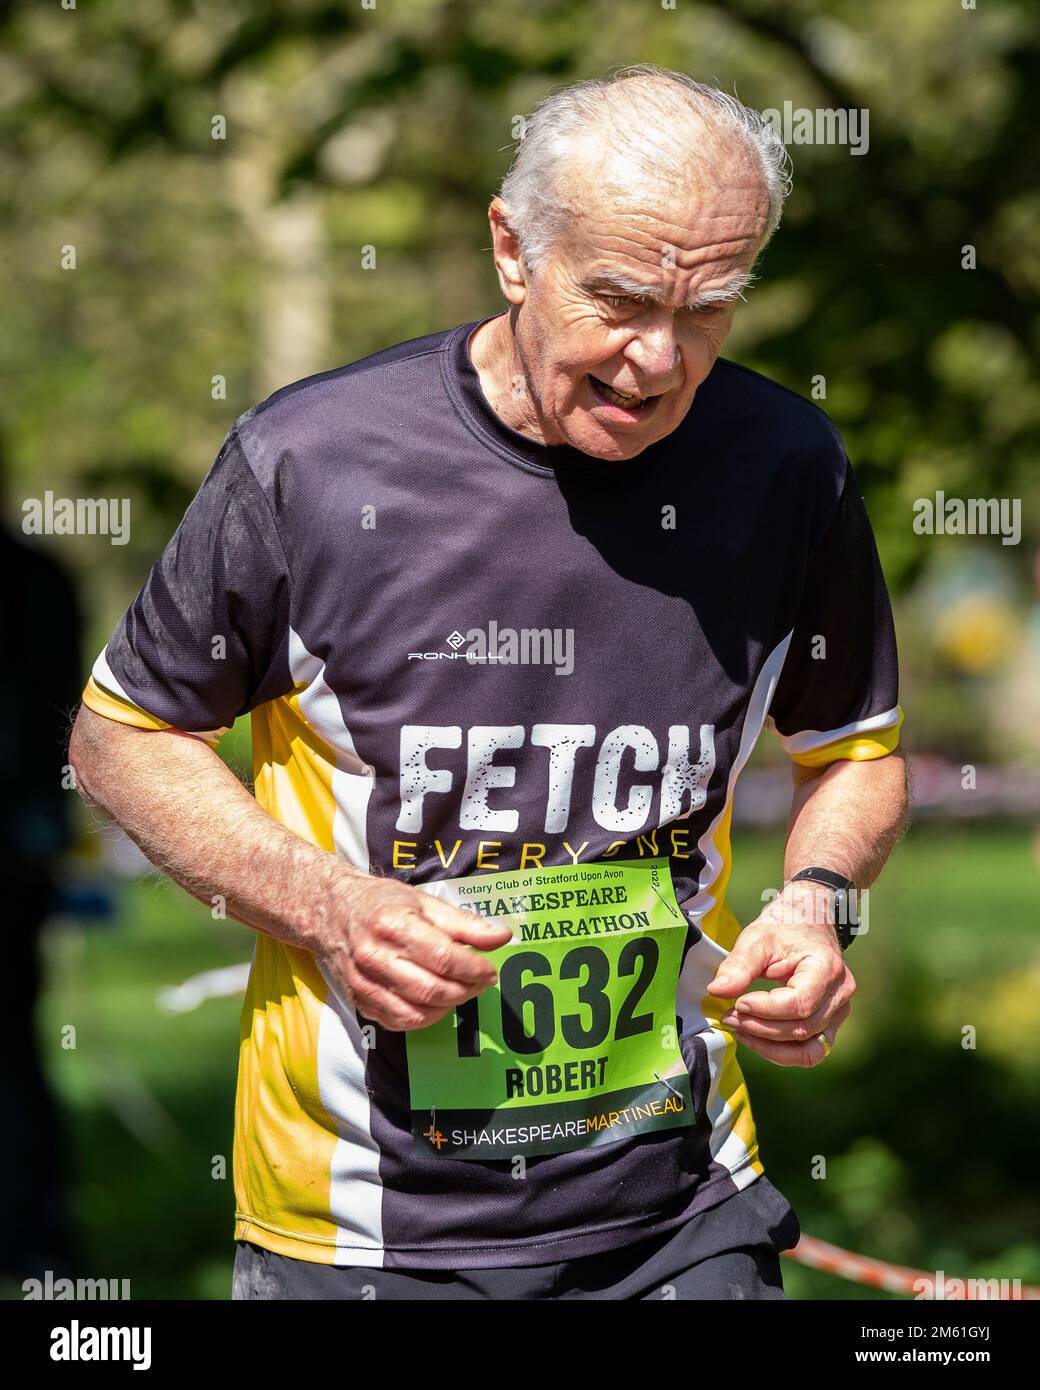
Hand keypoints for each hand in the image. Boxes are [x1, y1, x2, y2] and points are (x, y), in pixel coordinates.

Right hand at [319, 874, 513, 1031]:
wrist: (330, 911)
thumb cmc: (381, 903)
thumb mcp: (424, 901)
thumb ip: (464, 923)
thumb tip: (502, 937)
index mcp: (393, 924)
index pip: (443, 957)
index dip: (474, 969)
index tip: (490, 970)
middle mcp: (375, 956)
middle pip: (432, 989)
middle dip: (466, 990)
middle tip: (480, 982)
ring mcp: (364, 983)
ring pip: (417, 1013)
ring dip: (449, 1007)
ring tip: (461, 991)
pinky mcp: (359, 1001)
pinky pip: (399, 1022)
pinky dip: (425, 1017)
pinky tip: (436, 1002)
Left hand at [705, 881, 854, 1065]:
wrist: (807, 920)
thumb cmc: (784, 926)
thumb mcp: (758, 937)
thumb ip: (738, 965)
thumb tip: (717, 991)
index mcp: (827, 968)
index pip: (799, 1004)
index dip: (765, 1010)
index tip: (736, 1003)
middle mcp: (840, 994)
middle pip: (802, 1029)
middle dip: (761, 1028)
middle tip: (729, 1017)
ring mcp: (838, 1011)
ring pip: (808, 1050)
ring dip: (769, 1047)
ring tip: (740, 1029)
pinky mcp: (829, 1022)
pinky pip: (808, 1050)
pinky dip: (780, 1050)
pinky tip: (754, 1035)